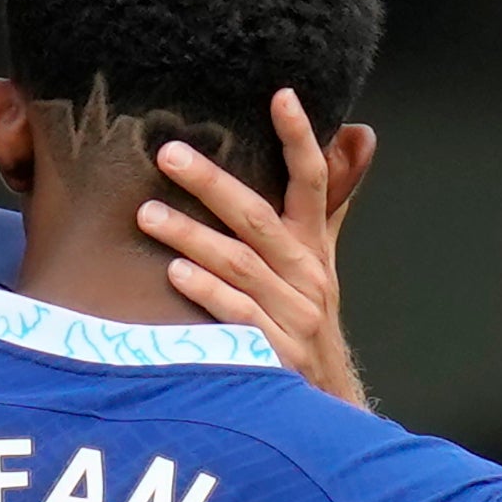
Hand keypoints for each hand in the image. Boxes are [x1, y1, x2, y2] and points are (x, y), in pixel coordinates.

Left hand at [138, 89, 375, 406]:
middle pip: (258, 217)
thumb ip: (324, 205)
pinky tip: (176, 273)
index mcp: (313, 247)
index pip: (312, 181)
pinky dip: (207, 292)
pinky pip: (237, 314)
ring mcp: (294, 314)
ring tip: (147, 215)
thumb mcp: (317, 265)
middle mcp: (307, 275)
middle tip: (169, 153)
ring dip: (191, 236)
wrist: (325, 407)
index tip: (282, 95)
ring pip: (240, 264)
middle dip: (212, 182)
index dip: (299, 138)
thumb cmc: (304, 324)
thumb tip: (354, 138)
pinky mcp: (276, 352)